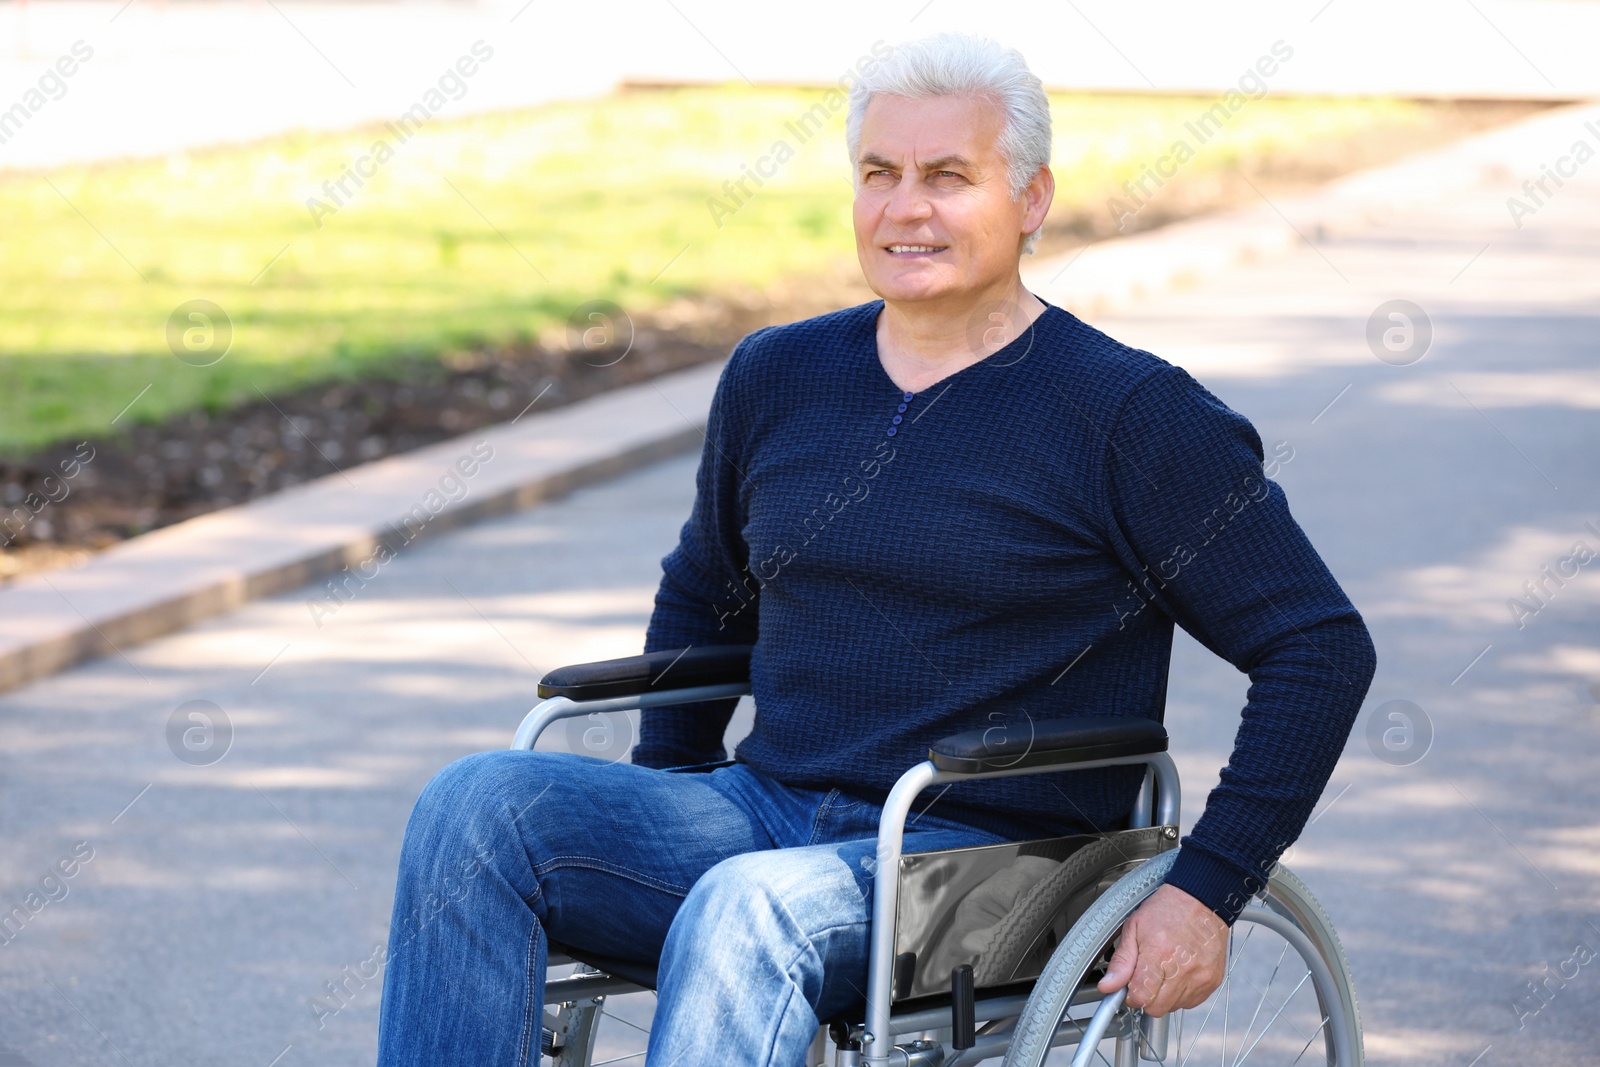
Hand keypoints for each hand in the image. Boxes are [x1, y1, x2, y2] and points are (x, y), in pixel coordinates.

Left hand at [1096, 884, 1227, 1015]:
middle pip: (1156, 1008)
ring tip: (1165, 969)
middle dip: (1146, 997)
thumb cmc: (1167, 909)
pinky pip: (1191, 1002)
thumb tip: (1108, 987)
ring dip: (1164, 995)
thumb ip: (1121, 961)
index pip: (1140, 997)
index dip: (1131, 994)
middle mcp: (1183, 969)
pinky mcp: (1212, 981)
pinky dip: (1181, 993)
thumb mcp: (1134, 928)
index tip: (1131, 985)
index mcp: (1159, 954)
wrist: (1201, 899)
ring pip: (1174, 1007)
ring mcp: (1200, 977)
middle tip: (1146, 976)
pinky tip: (1179, 972)